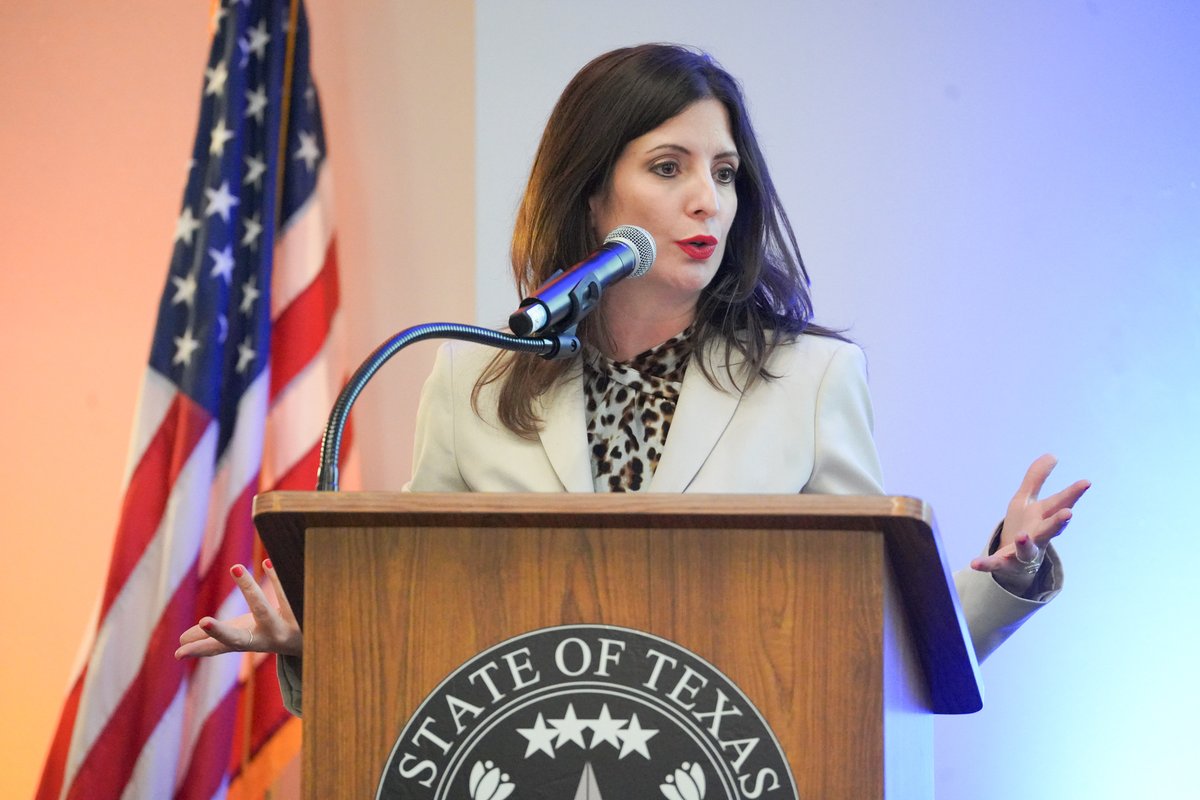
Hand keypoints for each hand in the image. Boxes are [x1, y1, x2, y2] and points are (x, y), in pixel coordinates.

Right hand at [175, 559, 301, 658]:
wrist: (319, 639)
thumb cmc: (271, 633)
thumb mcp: (244, 636)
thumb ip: (215, 639)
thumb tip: (179, 644)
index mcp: (248, 642)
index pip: (219, 649)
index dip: (200, 650)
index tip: (179, 652)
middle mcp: (265, 638)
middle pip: (240, 637)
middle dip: (221, 632)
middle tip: (203, 622)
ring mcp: (283, 627)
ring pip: (264, 609)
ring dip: (250, 590)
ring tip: (236, 568)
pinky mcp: (301, 613)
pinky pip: (288, 594)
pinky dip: (278, 578)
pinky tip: (268, 563)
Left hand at [970, 454, 1090, 594]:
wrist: (1014, 561)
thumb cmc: (1025, 527)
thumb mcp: (1026, 500)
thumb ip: (1036, 478)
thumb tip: (1052, 454)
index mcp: (1043, 518)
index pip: (1060, 504)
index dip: (1073, 493)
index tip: (1086, 482)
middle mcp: (1038, 536)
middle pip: (1049, 529)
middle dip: (1058, 522)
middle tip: (1069, 514)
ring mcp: (1023, 551)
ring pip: (1028, 549)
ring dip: (1026, 543)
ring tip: (1023, 536)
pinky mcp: (1005, 562)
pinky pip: (995, 563)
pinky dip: (986, 563)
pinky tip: (974, 562)